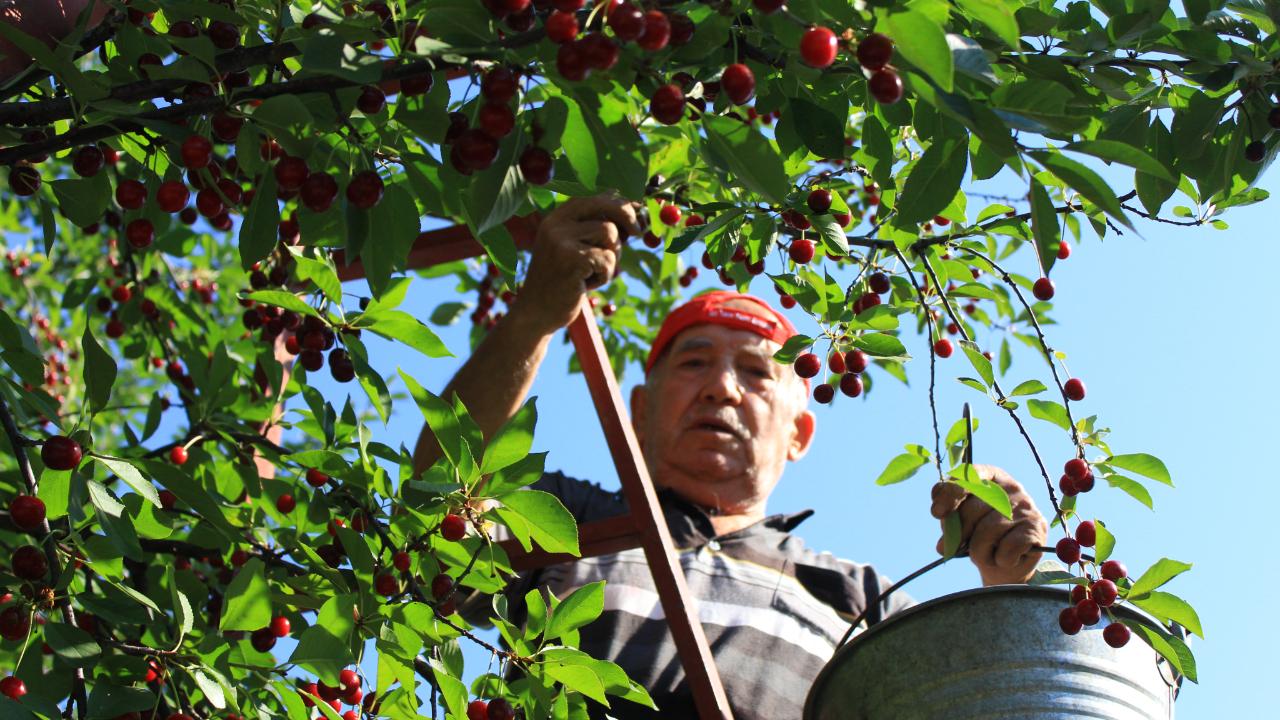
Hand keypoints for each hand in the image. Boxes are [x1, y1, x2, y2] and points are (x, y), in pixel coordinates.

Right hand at [513, 195, 639, 334]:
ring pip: (610, 234)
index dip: (619, 202)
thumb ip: (592, 227)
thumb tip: (627, 202)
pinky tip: (585, 285)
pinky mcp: (570, 260)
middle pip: (605, 206)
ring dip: (612, 256)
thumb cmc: (561, 281)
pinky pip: (608, 260)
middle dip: (627, 217)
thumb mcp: (573, 248)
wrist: (536, 312)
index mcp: (556, 218)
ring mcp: (561, 240)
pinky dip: (605, 275)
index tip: (636, 211)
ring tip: (593, 272)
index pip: (594, 196)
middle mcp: (556, 224)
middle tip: (637, 232)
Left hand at [930, 465, 1047, 585]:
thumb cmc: (980, 537)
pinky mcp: (1036, 527)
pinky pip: (1007, 547)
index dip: (950, 492)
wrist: (1007, 564)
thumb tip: (941, 515)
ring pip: (988, 531)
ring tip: (984, 555)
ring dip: (978, 552)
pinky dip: (1000, 559)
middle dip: (959, 533)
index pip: (969, 474)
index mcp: (990, 477)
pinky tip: (1004, 558)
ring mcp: (1026, 506)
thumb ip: (950, 514)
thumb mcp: (961, 522)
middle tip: (953, 547)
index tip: (937, 513)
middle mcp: (1011, 486)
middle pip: (974, 508)